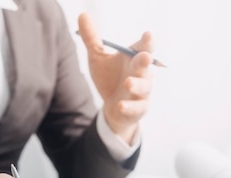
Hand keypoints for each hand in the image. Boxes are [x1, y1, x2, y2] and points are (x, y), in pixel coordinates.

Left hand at [77, 13, 154, 143]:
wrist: (112, 107)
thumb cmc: (109, 78)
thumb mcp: (98, 58)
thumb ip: (92, 38)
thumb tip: (82, 15)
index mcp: (134, 57)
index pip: (144, 47)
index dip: (147, 42)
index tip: (148, 35)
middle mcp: (142, 73)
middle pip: (146, 65)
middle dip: (145, 61)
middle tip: (145, 57)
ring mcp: (142, 92)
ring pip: (144, 87)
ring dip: (137, 85)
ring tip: (127, 83)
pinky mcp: (139, 108)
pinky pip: (136, 108)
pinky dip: (129, 106)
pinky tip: (119, 105)